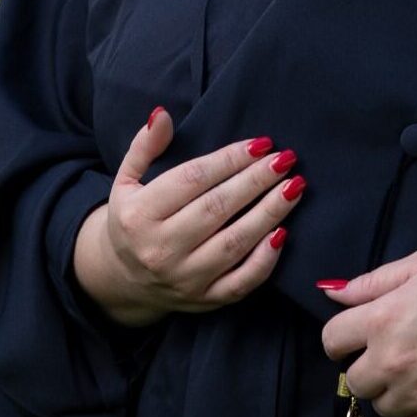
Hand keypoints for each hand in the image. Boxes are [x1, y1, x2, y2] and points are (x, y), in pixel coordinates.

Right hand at [73, 106, 306, 328]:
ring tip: (295, 187)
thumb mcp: (125, 181)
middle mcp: (161, 248)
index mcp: (139, 214)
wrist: (121, 279)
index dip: (229, 159)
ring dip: (269, 213)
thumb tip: (163, 115)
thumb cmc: (132, 219)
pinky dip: (265, 261)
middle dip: (256, 181)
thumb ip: (144, 147)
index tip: (261, 143)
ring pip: (234, 244)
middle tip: (286, 160)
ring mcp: (184, 278)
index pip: (192, 180)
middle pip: (217, 209)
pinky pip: (240, 283)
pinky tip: (284, 232)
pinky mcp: (204, 300)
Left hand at [317, 249, 416, 416]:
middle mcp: (394, 361)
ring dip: (395, 390)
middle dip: (369, 367)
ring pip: (383, 406)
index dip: (343, 338)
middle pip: (354, 381)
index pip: (332, 341)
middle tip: (398, 351)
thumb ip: (374, 281)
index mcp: (383, 319)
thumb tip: (334, 293)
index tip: (358, 338)